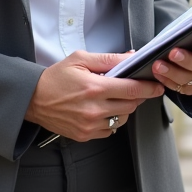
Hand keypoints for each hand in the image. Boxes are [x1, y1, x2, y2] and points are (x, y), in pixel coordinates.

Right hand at [25, 50, 164, 141]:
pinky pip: (110, 130)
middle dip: (137, 96)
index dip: (148, 88)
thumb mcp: (80, 59)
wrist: (33, 99)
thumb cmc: (56, 77)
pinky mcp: (85, 135)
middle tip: (134, 87)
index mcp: (94, 87)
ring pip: (122, 119)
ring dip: (125, 108)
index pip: (131, 89)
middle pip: (130, 105)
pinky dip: (112, 120)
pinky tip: (104, 110)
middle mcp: (93, 109)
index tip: (158, 86)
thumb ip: (108, 59)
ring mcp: (89, 125)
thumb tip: (131, 56)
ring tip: (115, 98)